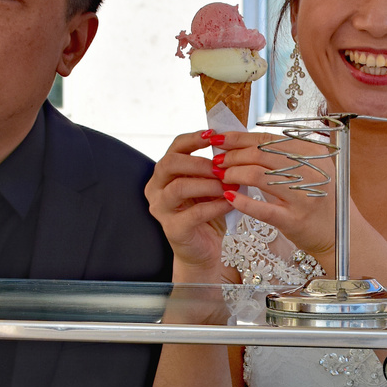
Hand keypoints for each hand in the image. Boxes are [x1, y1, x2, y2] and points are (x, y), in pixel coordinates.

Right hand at [146, 131, 234, 277]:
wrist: (203, 250)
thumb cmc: (207, 214)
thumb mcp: (209, 185)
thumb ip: (213, 167)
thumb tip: (231, 143)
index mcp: (164, 174)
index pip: (174, 148)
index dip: (194, 139)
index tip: (214, 135)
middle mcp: (156, 189)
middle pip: (170, 164)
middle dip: (199, 162)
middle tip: (222, 166)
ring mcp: (161, 210)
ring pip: (179, 187)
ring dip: (207, 183)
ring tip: (228, 185)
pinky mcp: (173, 229)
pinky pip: (194, 213)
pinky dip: (216, 206)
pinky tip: (231, 203)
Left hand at [218, 131, 336, 263]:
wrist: (340, 234)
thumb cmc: (318, 199)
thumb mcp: (307, 170)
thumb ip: (282, 156)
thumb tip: (243, 143)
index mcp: (311, 153)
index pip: (268, 139)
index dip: (240, 138)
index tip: (220, 139)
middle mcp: (309, 171)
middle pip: (260, 154)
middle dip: (232, 156)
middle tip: (216, 160)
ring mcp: (303, 196)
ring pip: (257, 176)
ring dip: (233, 174)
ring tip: (221, 177)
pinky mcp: (294, 220)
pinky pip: (262, 208)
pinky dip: (242, 201)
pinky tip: (228, 197)